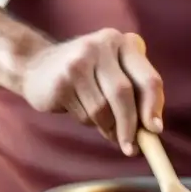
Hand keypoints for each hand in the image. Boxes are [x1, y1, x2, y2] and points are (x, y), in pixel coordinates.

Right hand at [17, 29, 163, 154]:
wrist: (36, 65)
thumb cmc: (87, 76)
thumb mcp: (115, 74)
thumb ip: (136, 93)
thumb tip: (152, 129)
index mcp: (123, 42)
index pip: (148, 79)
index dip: (154, 107)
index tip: (155, 130)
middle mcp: (103, 45)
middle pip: (124, 94)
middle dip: (130, 126)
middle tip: (131, 149)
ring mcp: (79, 61)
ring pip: (103, 109)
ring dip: (107, 127)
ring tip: (102, 124)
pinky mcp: (62, 80)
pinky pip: (85, 114)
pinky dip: (87, 122)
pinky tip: (79, 109)